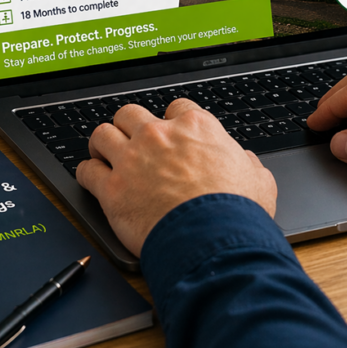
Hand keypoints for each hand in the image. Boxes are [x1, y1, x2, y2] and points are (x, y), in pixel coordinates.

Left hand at [76, 98, 276, 256]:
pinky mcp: (112, 188)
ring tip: (104, 153)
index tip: (169, 132)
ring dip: (102, 143)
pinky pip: (87, 171)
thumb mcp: (259, 179)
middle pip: (130, 113)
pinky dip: (87, 173)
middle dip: (129, 125)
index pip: (176, 107)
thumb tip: (245, 161)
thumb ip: (248, 163)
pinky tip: (92, 178)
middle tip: (130, 140)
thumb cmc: (237, 211)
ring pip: (102, 134)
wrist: (212, 240)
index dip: (171, 120)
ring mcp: (132, 159)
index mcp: (195, 127)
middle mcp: (159, 135)